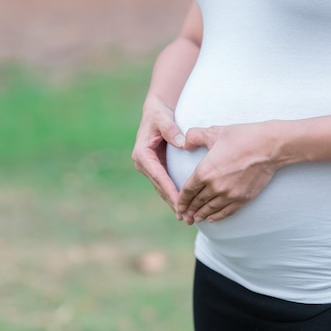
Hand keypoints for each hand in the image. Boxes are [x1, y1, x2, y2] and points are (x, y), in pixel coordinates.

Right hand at [132, 98, 191, 220]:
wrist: (155, 112)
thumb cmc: (159, 114)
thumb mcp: (164, 119)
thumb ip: (171, 129)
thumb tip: (182, 143)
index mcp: (142, 154)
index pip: (159, 176)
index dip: (170, 190)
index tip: (181, 202)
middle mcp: (143, 163)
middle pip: (160, 187)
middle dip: (174, 203)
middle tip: (187, 218)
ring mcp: (149, 167)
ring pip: (162, 189)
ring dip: (174, 204)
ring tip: (187, 218)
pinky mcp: (156, 168)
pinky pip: (165, 185)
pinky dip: (174, 196)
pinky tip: (184, 208)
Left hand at [177, 122, 281, 223]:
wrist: (269, 146)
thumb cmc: (241, 137)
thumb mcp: (214, 132)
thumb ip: (194, 136)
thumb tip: (184, 143)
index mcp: (205, 171)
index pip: (188, 190)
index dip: (181, 200)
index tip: (177, 205)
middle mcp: (215, 186)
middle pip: (197, 202)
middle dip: (189, 209)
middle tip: (184, 214)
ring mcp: (230, 194)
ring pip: (210, 209)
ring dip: (201, 215)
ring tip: (196, 218)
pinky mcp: (243, 198)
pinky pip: (226, 212)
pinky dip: (217, 216)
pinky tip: (212, 218)